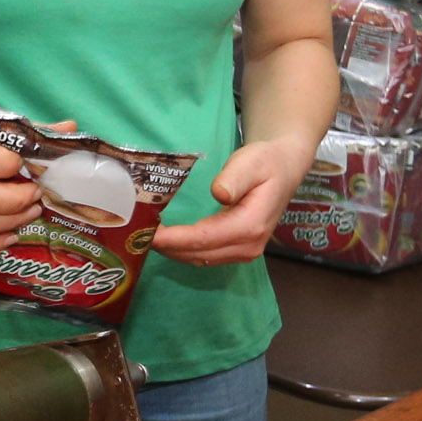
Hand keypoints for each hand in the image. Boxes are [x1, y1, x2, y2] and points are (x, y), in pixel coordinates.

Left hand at [153, 137, 314, 266]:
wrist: (284, 168)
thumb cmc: (266, 161)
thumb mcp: (252, 161)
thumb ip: (235, 178)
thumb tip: (219, 194)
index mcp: (251, 225)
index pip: (206, 238)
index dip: (176, 239)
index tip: (149, 234)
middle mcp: (250, 245)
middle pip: (200, 254)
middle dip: (167, 247)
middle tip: (137, 235)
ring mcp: (246, 251)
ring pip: (201, 259)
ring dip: (173, 251)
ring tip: (145, 238)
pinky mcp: (239, 250)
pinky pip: (206, 256)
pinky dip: (184, 251)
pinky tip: (166, 241)